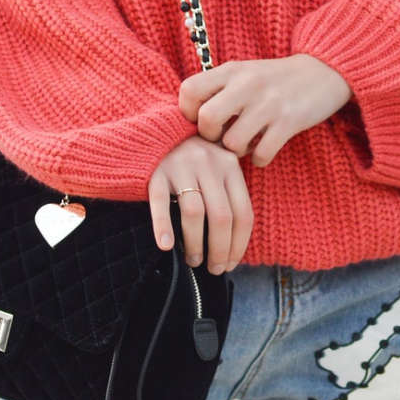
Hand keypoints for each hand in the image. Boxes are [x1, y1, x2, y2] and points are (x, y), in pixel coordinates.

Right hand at [146, 136, 252, 274]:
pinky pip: (160, 201)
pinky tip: (165, 245)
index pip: (243, 212)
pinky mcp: (156, 170)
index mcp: (230, 165)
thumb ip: (227, 193)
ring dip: (195, 243)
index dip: (239, 244)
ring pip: (194, 213)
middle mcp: (208, 163)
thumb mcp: (217, 166)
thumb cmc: (191, 158)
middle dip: (220, 249)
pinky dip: (163, 226)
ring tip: (193, 260)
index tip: (231, 263)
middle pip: (221, 216)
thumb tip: (233, 244)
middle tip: (214, 269)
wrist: (157, 129)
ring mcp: (181, 165)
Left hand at [179, 55, 352, 166]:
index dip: (188, 111)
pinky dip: (259, 158)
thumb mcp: (242, 73)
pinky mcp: (289, 121)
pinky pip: (260, 154)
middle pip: (207, 119)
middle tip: (221, 135)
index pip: (189, 90)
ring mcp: (268, 103)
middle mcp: (247, 84)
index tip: (200, 118)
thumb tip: (188, 119)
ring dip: (236, 150)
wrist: (323, 72)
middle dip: (210, 136)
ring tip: (246, 142)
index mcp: (231, 70)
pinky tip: (264, 149)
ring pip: (232, 143)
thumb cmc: (273, 79)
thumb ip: (217, 89)